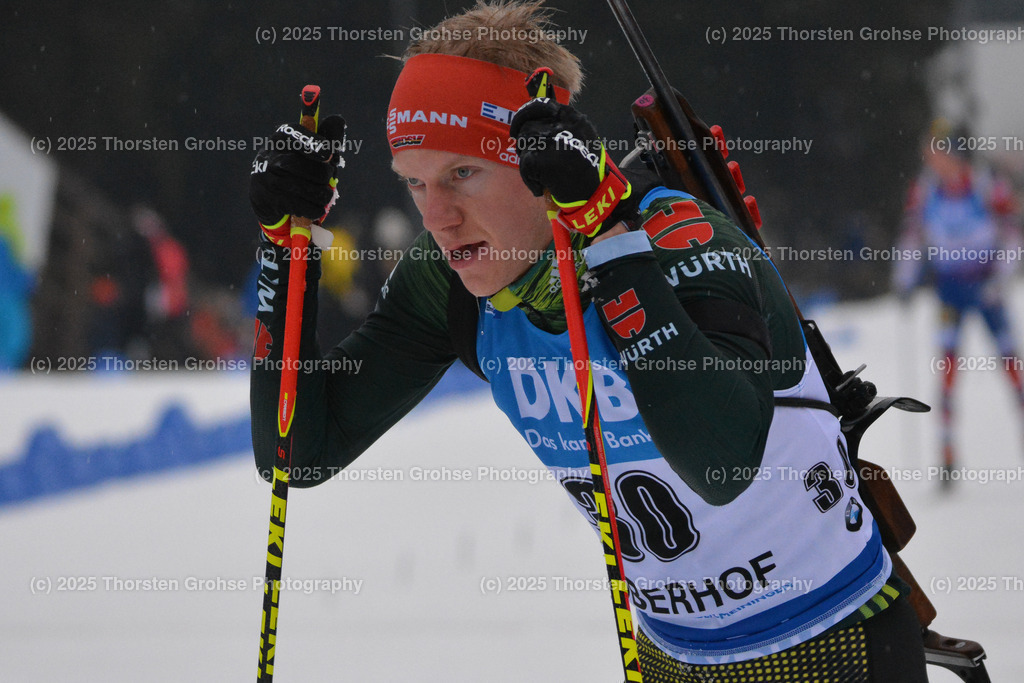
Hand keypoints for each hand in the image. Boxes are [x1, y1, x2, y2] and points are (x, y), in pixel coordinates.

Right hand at [249, 115, 346, 245]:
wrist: (268, 198)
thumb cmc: (298, 170)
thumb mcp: (313, 152)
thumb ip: (329, 137)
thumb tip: (339, 120)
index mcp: (284, 137)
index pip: (299, 135)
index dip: (316, 145)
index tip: (329, 156)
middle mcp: (271, 154)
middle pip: (309, 167)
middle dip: (325, 176)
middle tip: (326, 180)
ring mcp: (267, 178)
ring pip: (309, 189)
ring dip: (323, 195)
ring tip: (323, 196)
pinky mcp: (268, 200)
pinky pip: (302, 206)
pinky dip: (315, 209)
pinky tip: (314, 207)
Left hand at [510, 99, 633, 237]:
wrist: (596, 193)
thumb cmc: (588, 168)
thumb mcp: (581, 137)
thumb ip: (561, 126)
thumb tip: (531, 121)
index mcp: (571, 117)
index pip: (540, 105)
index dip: (526, 114)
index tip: (520, 126)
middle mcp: (561, 125)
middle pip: (528, 126)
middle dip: (523, 142)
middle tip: (525, 156)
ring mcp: (551, 141)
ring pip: (524, 144)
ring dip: (526, 161)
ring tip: (538, 175)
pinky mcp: (541, 160)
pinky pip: (524, 164)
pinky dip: (529, 180)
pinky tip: (541, 187)